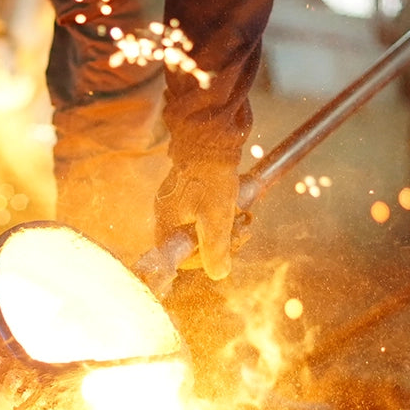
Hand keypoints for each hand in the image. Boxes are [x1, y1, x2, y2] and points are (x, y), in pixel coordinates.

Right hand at [154, 158, 242, 280]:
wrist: (210, 136)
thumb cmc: (210, 176)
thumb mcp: (216, 217)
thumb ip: (215, 249)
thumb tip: (218, 273)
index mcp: (166, 222)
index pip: (177, 257)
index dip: (201, 259)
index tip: (220, 249)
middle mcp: (166, 212)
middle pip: (192, 242)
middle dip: (219, 239)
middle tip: (241, 229)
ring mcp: (177, 199)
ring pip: (201, 224)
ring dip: (224, 224)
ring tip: (243, 213)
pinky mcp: (189, 187)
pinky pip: (204, 208)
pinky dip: (221, 209)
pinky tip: (236, 201)